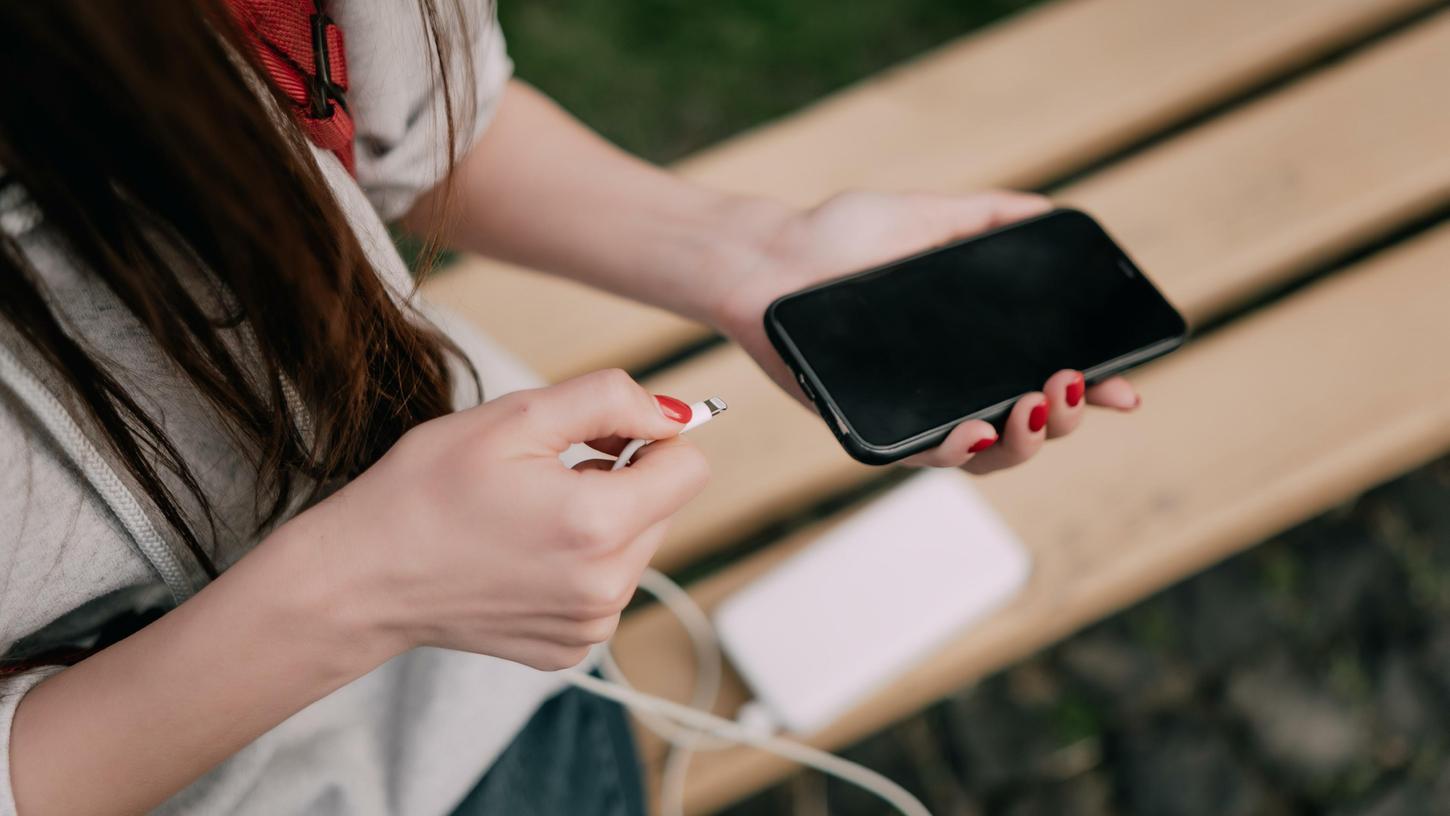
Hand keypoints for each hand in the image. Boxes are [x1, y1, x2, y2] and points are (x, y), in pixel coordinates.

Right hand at [285, 369, 709, 670]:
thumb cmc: (423, 492)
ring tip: (527, 515)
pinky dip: (578, 564)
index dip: (649, 438)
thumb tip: (674, 412)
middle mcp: (607, 587)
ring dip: (601, 521)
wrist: (361, 578)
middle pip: (664, 507)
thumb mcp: (515, 416)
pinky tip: (520, 554)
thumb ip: (609, 401)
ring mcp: (590, 626)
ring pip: (636, 547)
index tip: (598, 437)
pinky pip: (605, 588)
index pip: (689, 467)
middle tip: (546, 472)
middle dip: (622, 478)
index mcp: (599, 525)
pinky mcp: (571, 649)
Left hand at [712, 189, 1140, 472]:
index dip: (1093, 390)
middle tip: (1073, 387)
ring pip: (987, 453)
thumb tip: (1050, 213)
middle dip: (1067, 417)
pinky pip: (925, 456)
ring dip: (1024, 440)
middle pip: (1029, 424)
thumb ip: (986, 219)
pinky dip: (959, 452)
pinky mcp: (871, 428)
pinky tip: (977, 430)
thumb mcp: (924, 217)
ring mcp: (913, 411)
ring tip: (1034, 407)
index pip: (1045, 377)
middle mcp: (949, 386)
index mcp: (970, 347)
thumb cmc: (836, 238)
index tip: (1128, 388)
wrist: (767, 259)